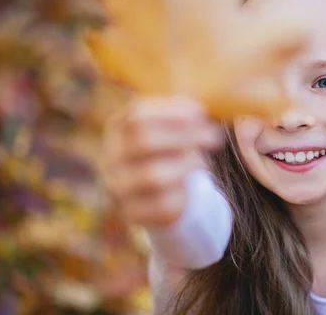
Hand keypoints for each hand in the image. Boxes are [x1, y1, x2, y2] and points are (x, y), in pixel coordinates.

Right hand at [101, 96, 221, 227]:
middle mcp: (111, 158)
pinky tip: (190, 187)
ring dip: (187, 165)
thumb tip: (199, 112)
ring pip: (153, 175)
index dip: (171, 112)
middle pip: (144, 142)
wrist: (152, 192)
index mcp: (116, 129)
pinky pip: (162, 204)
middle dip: (184, 136)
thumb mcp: (168, 127)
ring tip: (204, 163)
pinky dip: (183, 193)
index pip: (137, 115)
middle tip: (214, 136)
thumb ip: (181, 116)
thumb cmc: (166, 149)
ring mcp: (119, 187)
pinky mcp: (133, 213)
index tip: (201, 112)